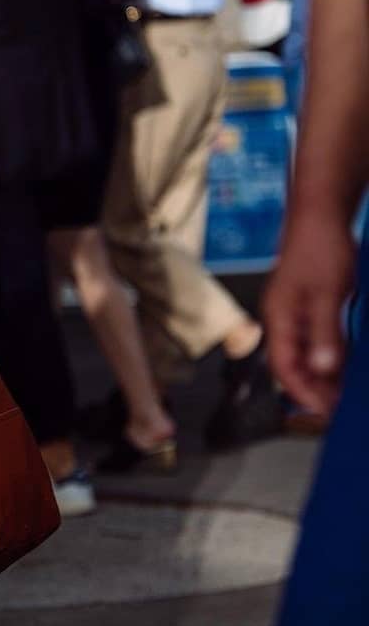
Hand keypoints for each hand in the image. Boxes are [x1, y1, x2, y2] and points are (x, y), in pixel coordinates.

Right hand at [264, 208, 356, 415]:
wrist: (322, 215)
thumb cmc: (319, 248)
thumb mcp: (326, 295)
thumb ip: (324, 333)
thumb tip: (324, 368)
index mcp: (279, 318)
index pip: (283, 367)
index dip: (302, 392)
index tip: (323, 410)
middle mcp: (283, 319)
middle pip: (292, 365)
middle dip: (313, 389)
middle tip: (339, 406)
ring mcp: (295, 313)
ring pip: (305, 355)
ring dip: (323, 375)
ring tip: (344, 392)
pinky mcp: (309, 307)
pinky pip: (316, 341)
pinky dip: (330, 356)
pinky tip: (346, 364)